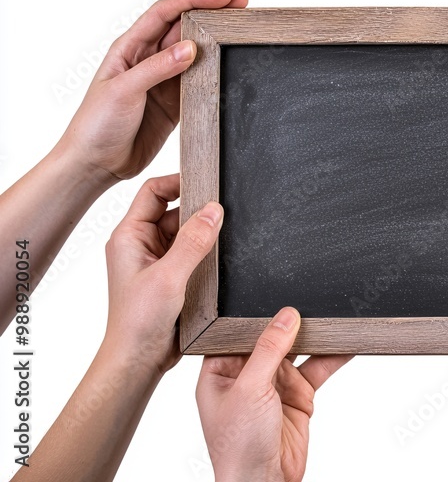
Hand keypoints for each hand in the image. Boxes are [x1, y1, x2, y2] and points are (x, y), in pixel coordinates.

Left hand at [57, 0, 247, 182]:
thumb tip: (191, 47)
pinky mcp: (175, 104)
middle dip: (213, 14)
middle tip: (242, 5)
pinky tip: (231, 68)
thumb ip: (157, 69)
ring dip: (218, 43)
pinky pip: (200, 83)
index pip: (166, 14)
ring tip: (242, 32)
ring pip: (196, 54)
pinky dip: (216, 75)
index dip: (195, 0)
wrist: (95, 164)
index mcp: (129, 48)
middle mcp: (148, 60)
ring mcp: (163, 82)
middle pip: (185, 29)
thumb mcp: (124, 91)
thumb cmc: (96, 125)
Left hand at [105, 174, 223, 372]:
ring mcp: (157, 261)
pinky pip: (194, 254)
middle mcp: (142, 245)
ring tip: (224, 238)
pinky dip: (208, 254)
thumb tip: (214, 210)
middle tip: (225, 212)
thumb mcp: (169, 276)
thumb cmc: (139, 322)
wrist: (139, 360)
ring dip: (205, 235)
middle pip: (174, 211)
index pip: (153, 192)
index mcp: (129, 236)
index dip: (178, 182)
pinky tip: (221, 259)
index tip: (207, 181)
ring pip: (187, 234)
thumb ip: (193, 241)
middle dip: (199, 211)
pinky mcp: (172, 277)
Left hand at [197, 307, 352, 481]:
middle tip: (312, 303)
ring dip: (315, 339)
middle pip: (273, 338)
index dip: (257, 314)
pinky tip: (344, 345)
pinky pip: (317, 369)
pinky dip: (332, 358)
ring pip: (298, 351)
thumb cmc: (237, 447)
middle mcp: (247, 375)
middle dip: (292, 324)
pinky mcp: (298, 396)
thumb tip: (285, 317)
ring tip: (332, 320)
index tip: (278, 294)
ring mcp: (274, 385)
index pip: (239, 332)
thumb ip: (268, 350)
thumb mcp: (250, 390)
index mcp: (220, 370)